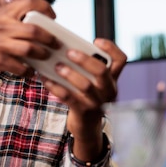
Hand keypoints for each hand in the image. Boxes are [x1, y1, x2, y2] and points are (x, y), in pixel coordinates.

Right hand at [0, 0, 59, 85]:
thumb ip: (12, 17)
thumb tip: (40, 21)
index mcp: (3, 13)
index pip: (30, 2)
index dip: (46, 8)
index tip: (52, 18)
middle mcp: (1, 25)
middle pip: (34, 30)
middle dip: (50, 38)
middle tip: (55, 43)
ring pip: (30, 49)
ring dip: (42, 55)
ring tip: (45, 57)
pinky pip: (22, 66)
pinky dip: (29, 71)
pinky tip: (30, 71)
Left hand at [43, 38, 126, 160]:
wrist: (86, 125)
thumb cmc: (85, 96)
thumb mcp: (92, 82)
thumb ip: (85, 67)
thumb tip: (63, 47)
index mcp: (112, 78)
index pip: (120, 60)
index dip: (111, 48)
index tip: (96, 41)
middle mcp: (109, 90)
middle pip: (102, 71)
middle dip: (85, 60)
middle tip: (69, 52)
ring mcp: (97, 102)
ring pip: (86, 85)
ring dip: (69, 73)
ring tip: (56, 66)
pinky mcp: (84, 112)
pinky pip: (69, 97)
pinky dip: (55, 86)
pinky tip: (45, 79)